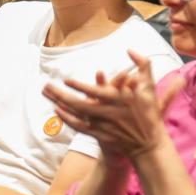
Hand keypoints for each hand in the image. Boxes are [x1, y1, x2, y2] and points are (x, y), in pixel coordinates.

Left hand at [42, 51, 184, 162]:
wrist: (148, 144)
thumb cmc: (149, 113)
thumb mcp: (149, 87)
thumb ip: (143, 65)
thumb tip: (130, 49)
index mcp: (119, 99)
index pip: (95, 91)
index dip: (79, 86)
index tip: (66, 80)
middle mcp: (107, 113)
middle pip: (78, 104)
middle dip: (60, 94)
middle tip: (46, 86)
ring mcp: (102, 126)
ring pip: (75, 114)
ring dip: (59, 103)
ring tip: (46, 93)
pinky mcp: (99, 136)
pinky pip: (78, 127)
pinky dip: (66, 119)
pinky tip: (56, 110)